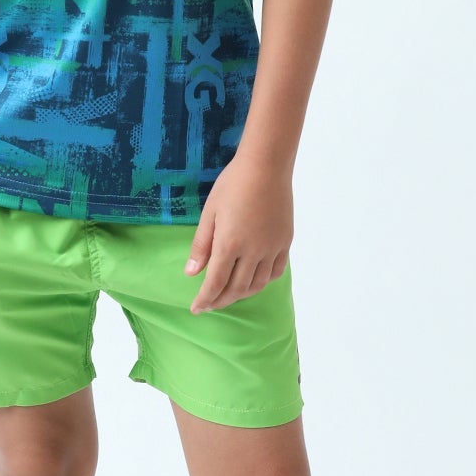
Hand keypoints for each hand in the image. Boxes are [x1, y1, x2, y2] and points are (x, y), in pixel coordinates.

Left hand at [182, 156, 292, 312]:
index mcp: (230, 244)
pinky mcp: (285, 242)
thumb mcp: (209, 212)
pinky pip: (275, 271)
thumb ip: (201, 245)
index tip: (196, 309)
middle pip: (236, 288)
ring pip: (257, 284)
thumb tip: (191, 273)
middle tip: (209, 305)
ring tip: (229, 295)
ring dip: (241, 294)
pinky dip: (262, 282)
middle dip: (220, 301)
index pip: (215, 283)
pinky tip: (253, 280)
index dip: (205, 300)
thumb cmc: (232, 184)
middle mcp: (253, 251)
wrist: (267, 166)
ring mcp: (272, 248)